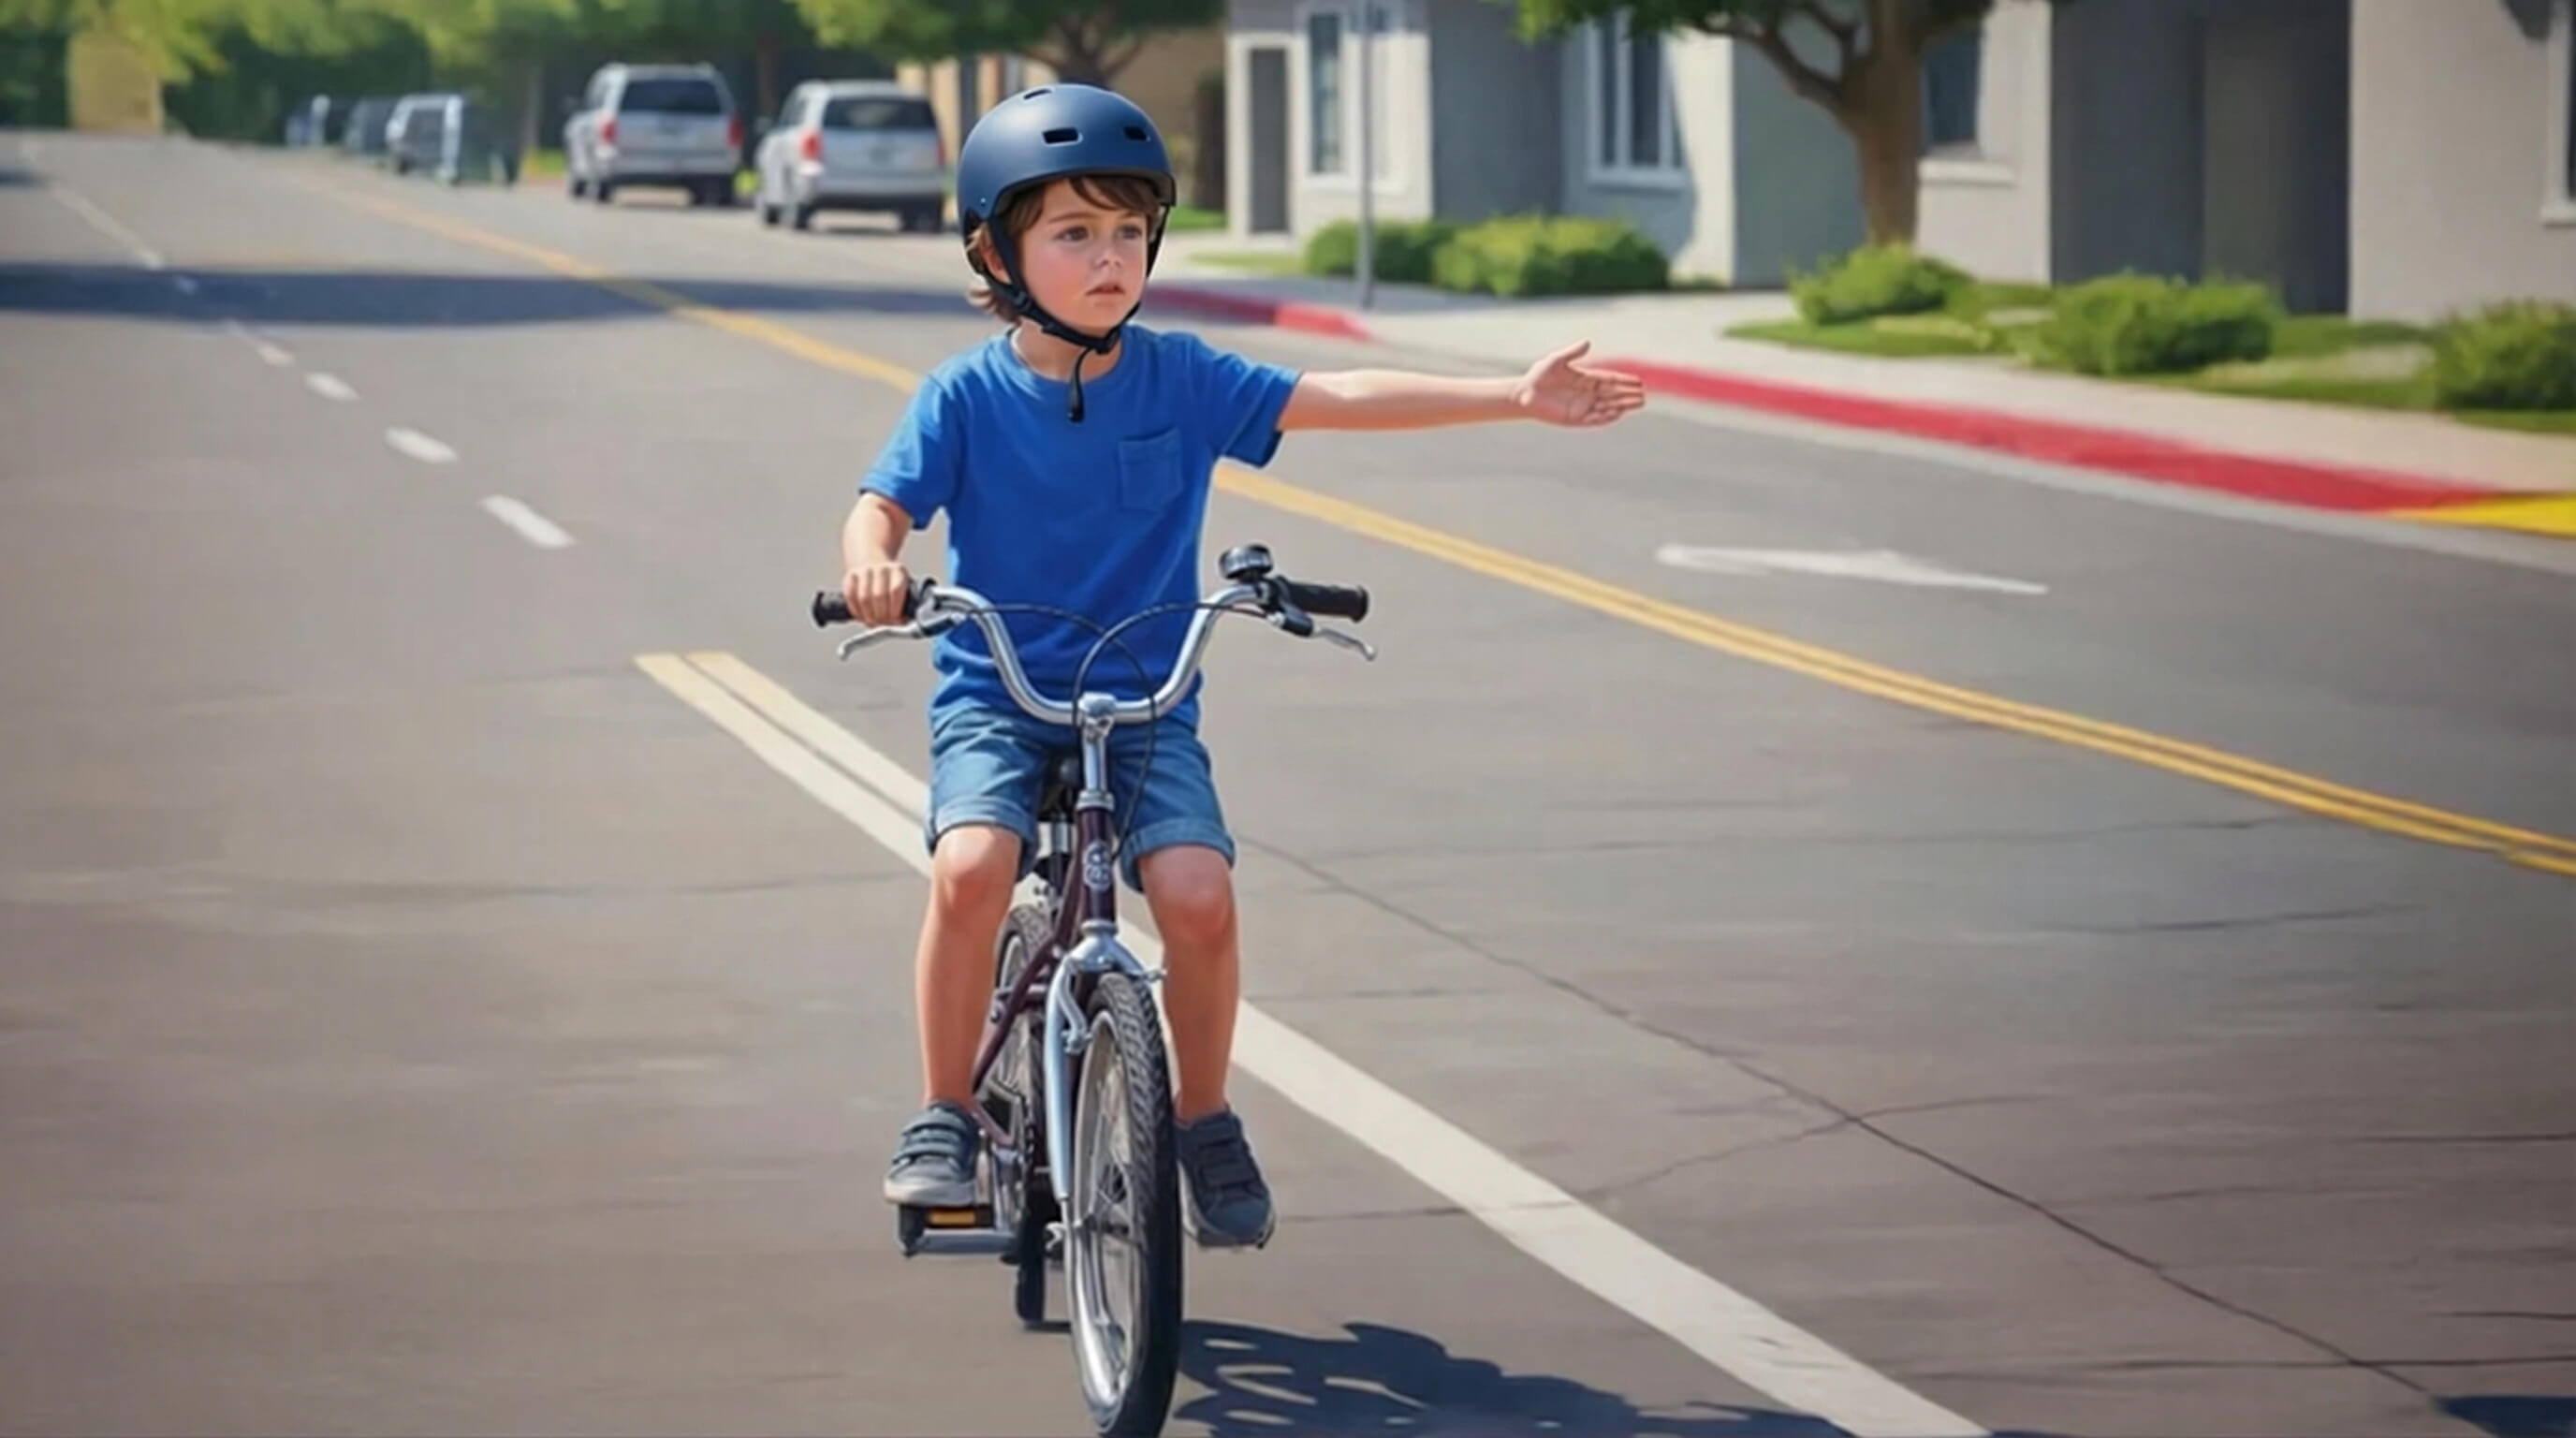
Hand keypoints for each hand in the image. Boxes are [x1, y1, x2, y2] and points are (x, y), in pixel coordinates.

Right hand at [842, 560, 913, 627]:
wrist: (874, 565)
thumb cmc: (892, 585)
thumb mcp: (904, 590)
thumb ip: (904, 605)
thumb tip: (898, 623)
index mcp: (898, 571)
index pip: (895, 590)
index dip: (895, 609)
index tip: (895, 620)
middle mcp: (881, 568)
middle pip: (879, 595)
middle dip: (881, 615)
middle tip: (883, 623)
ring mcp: (864, 570)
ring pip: (863, 597)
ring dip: (868, 615)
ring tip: (873, 622)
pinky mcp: (850, 575)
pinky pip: (850, 595)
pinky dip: (856, 610)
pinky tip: (861, 617)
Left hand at [1514, 341, 1646, 426]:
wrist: (1524, 394)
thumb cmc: (1540, 375)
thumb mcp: (1557, 360)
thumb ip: (1573, 352)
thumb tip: (1588, 341)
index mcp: (1586, 378)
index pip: (1610, 379)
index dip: (1624, 381)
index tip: (1639, 382)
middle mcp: (1587, 393)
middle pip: (1613, 394)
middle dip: (1628, 395)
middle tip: (1644, 395)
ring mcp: (1582, 406)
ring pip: (1608, 406)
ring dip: (1623, 406)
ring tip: (1638, 404)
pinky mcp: (1575, 418)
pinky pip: (1595, 419)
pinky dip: (1607, 417)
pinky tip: (1619, 414)